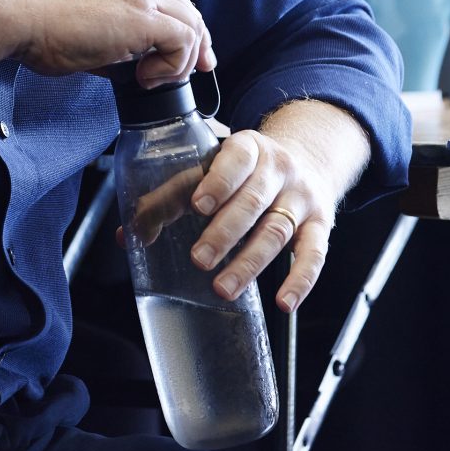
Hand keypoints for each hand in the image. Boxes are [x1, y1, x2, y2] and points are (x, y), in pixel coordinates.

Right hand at [15, 0, 215, 86]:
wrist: (23, 19)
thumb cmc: (43, 28)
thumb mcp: (91, 32)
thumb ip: (118, 44)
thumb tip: (132, 68)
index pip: (172, 3)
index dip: (186, 32)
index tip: (187, 59)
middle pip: (190, 11)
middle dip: (198, 45)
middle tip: (196, 72)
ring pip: (192, 26)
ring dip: (180, 61)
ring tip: (151, 79)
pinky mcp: (143, 18)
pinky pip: (182, 41)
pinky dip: (172, 65)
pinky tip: (145, 78)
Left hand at [184, 105, 362, 312]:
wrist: (308, 158)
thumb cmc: (245, 168)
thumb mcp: (213, 164)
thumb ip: (172, 194)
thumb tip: (129, 234)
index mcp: (247, 147)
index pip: (234, 161)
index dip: (217, 183)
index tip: (197, 206)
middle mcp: (279, 170)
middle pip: (252, 202)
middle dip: (224, 232)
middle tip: (199, 258)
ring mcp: (301, 198)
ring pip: (276, 231)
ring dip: (249, 263)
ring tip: (222, 288)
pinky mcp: (320, 225)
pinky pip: (314, 254)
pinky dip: (300, 280)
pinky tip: (284, 303)